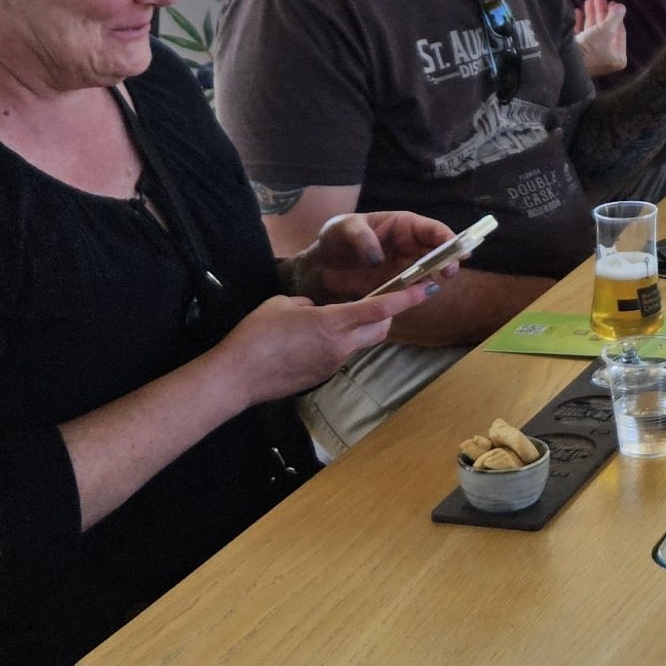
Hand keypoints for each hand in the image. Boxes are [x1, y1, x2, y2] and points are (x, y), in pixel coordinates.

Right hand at [213, 282, 433, 403]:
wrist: (237, 377)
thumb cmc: (256, 336)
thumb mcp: (284, 304)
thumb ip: (309, 304)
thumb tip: (318, 310)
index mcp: (333, 323)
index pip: (380, 308)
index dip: (407, 298)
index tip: (427, 287)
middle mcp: (341, 346)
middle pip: (380, 328)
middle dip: (386, 314)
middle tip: (378, 300)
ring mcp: (334, 364)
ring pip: (362, 343)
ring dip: (361, 329)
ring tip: (335, 319)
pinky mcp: (323, 376)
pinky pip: (342, 354)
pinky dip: (340, 343)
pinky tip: (312, 340)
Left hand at [289, 211, 458, 304]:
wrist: (320, 267)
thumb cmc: (335, 239)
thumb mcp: (343, 229)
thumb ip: (360, 238)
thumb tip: (378, 256)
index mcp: (402, 225)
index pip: (431, 229)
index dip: (447, 237)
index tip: (457, 247)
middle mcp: (409, 246)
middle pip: (437, 251)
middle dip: (448, 259)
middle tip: (450, 270)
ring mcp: (404, 268)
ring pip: (429, 271)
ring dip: (436, 277)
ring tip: (436, 283)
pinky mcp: (396, 287)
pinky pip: (413, 290)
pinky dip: (419, 293)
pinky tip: (421, 295)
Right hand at [574, 0, 627, 76]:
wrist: (567, 62)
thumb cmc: (592, 48)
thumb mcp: (606, 30)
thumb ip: (615, 17)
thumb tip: (622, 7)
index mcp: (617, 56)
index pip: (619, 32)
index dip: (616, 16)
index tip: (612, 2)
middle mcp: (605, 57)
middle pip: (606, 30)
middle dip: (601, 12)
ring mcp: (591, 56)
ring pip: (593, 31)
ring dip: (591, 15)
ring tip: (588, 0)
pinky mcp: (578, 53)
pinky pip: (581, 35)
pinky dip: (580, 23)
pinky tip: (577, 11)